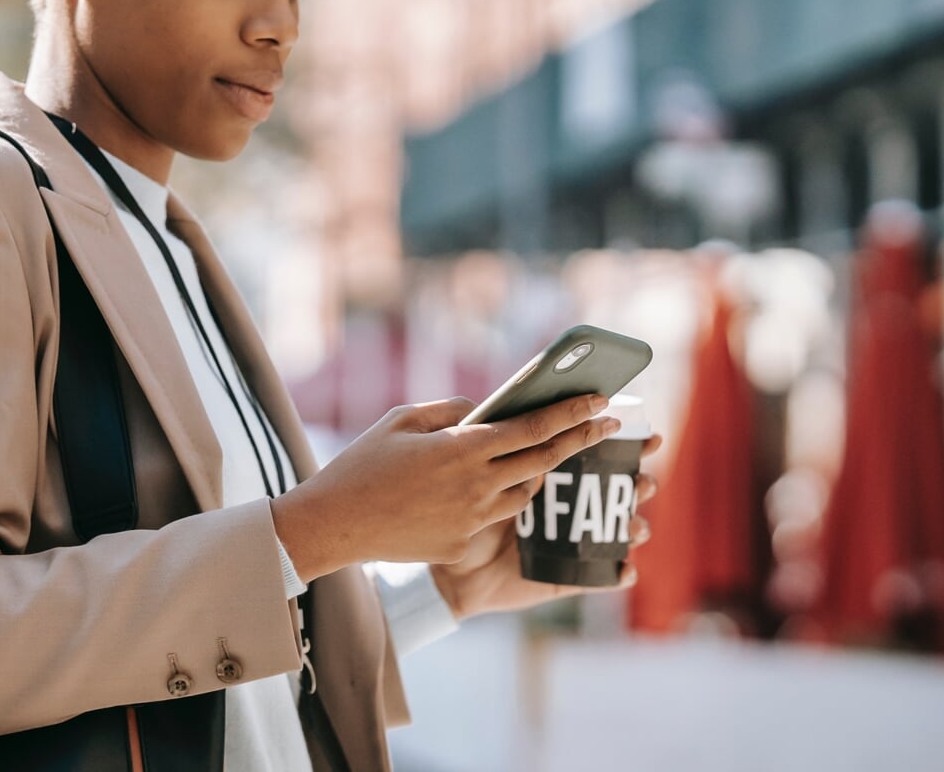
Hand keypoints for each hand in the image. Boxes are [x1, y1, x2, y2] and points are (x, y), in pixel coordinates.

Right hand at [272, 394, 621, 582]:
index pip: (534, 427)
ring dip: (540, 471)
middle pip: (545, 459)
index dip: (572, 413)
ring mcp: (473, 518)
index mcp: (462, 448)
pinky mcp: (464, 543)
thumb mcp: (402, 420)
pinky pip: (497, 516)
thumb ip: (449, 411)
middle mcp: (476, 485)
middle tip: (607, 425)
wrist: (335, 525)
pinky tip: (495, 487)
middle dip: (582, 439)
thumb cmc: (363, 465)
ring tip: (545, 455)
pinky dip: (503, 498)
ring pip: (526, 491)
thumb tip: (483, 410)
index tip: (602, 401)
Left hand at [429, 432, 662, 620]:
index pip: (597, 456)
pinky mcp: (564, 577)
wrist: (446, 565)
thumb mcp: (483, 476)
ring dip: (634, 526)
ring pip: (615, 533)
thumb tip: (540, 430)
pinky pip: (599, 577)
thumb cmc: (460, 511)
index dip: (628, 446)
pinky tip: (626, 568)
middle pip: (618, 493)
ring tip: (635, 523)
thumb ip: (509, 453)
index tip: (651, 435)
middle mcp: (569, 510)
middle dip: (640, 484)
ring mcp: (570, 544)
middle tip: (646, 480)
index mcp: (554, 478)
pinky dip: (619, 574)